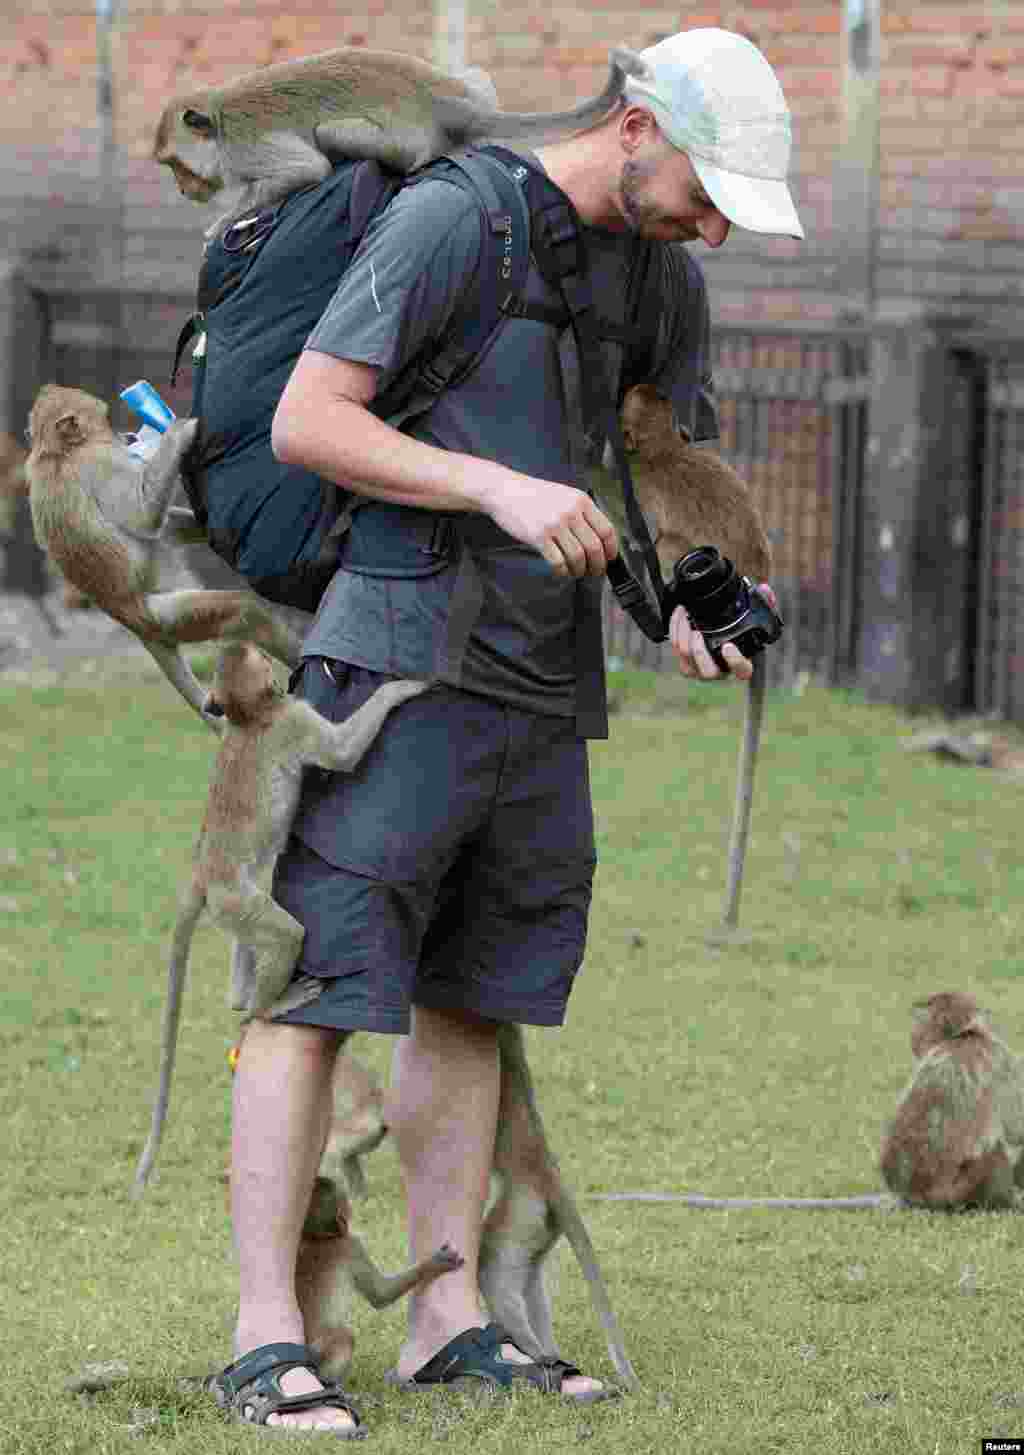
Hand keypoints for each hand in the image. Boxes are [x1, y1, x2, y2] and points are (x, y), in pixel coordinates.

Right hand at [482, 474, 617, 577]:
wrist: (505, 491)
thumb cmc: (534, 495)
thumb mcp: (565, 495)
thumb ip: (582, 513)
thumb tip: (599, 540)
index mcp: (581, 501)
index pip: (607, 530)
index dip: (611, 549)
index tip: (609, 559)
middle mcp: (570, 512)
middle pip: (594, 548)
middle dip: (597, 565)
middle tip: (595, 572)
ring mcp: (554, 524)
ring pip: (578, 558)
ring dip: (580, 570)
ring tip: (577, 572)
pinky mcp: (538, 536)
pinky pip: (558, 562)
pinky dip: (563, 571)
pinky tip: (561, 570)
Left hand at [670, 582, 778, 682]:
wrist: (718, 635)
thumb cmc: (739, 631)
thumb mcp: (753, 617)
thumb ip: (763, 604)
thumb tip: (764, 589)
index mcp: (740, 664)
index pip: (742, 671)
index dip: (735, 661)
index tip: (728, 646)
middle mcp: (721, 671)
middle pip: (708, 672)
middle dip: (700, 652)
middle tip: (697, 631)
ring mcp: (702, 670)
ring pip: (687, 664)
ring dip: (683, 639)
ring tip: (684, 616)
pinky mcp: (686, 664)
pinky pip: (676, 653)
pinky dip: (675, 632)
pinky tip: (679, 615)